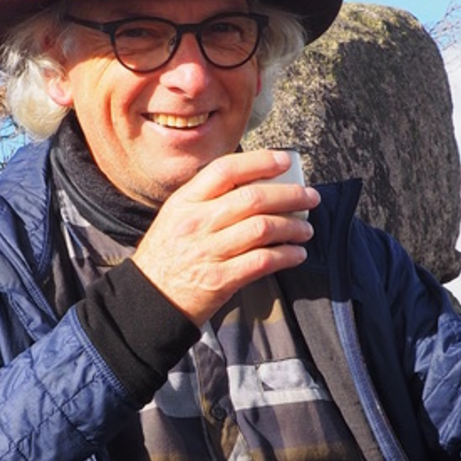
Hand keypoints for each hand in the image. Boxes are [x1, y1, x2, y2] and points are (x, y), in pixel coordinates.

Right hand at [131, 149, 319, 325]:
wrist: (150, 298)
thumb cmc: (168, 255)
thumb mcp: (176, 217)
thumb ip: (207, 199)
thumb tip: (254, 182)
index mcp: (185, 202)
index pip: (226, 170)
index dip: (260, 162)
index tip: (285, 161)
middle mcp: (197, 223)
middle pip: (252, 198)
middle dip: (290, 195)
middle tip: (310, 197)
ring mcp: (209, 252)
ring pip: (263, 229)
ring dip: (293, 227)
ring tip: (305, 229)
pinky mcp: (221, 280)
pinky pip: (263, 261)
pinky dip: (287, 256)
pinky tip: (297, 254)